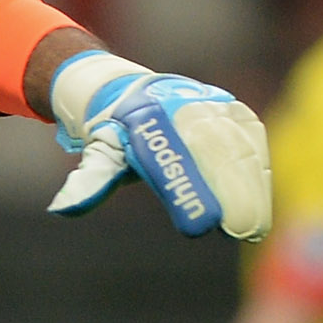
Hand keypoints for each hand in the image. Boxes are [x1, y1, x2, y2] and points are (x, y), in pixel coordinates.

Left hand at [47, 57, 272, 239]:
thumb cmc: (116, 133)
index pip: (170, 159)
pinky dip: (259, 175)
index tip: (204, 228)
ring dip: (252, 189)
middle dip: (232, 194)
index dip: (189, 193)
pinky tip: (261, 208)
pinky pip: (252, 142)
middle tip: (240, 232)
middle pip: (215, 154)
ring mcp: (213, 105)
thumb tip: (62, 207)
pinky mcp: (234, 111)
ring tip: (254, 229)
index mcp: (146, 118)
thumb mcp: (100, 152)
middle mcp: (183, 107)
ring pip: (240, 148)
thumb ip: (90, 179)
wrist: (133, 91)